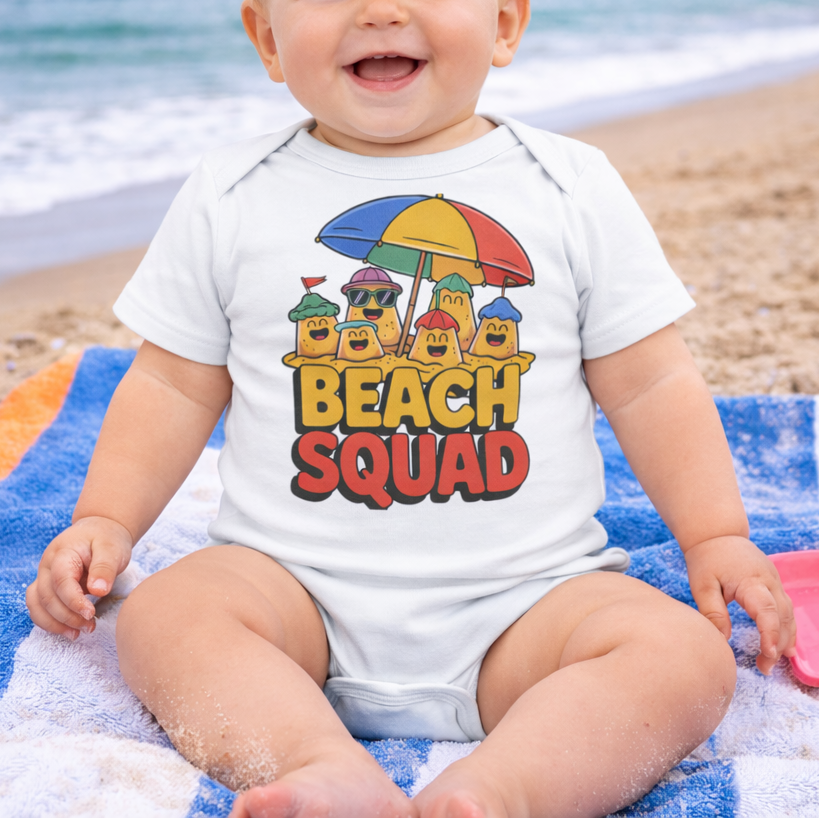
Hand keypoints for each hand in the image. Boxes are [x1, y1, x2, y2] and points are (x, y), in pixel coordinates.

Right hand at [26, 516, 133, 639]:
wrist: (100, 529)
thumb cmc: (107, 538)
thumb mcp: (112, 548)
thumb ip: (105, 568)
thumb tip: (98, 591)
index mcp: (63, 553)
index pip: (61, 581)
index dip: (73, 601)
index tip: (91, 614)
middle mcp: (47, 565)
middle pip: (47, 597)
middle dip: (67, 616)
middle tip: (90, 626)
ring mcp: (44, 576)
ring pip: (37, 605)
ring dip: (55, 623)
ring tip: (79, 633)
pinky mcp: (48, 586)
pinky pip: (40, 607)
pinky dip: (51, 621)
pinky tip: (70, 630)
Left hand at [685, 535, 795, 674]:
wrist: (716, 533)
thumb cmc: (706, 559)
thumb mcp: (702, 585)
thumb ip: (712, 612)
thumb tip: (723, 639)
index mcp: (751, 581)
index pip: (767, 611)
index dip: (770, 635)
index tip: (767, 655)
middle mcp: (769, 581)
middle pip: (783, 617)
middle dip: (777, 644)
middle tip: (764, 668)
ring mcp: (774, 581)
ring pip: (788, 614)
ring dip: (785, 638)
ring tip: (774, 661)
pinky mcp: (773, 582)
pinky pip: (786, 608)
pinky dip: (786, 627)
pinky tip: (784, 645)